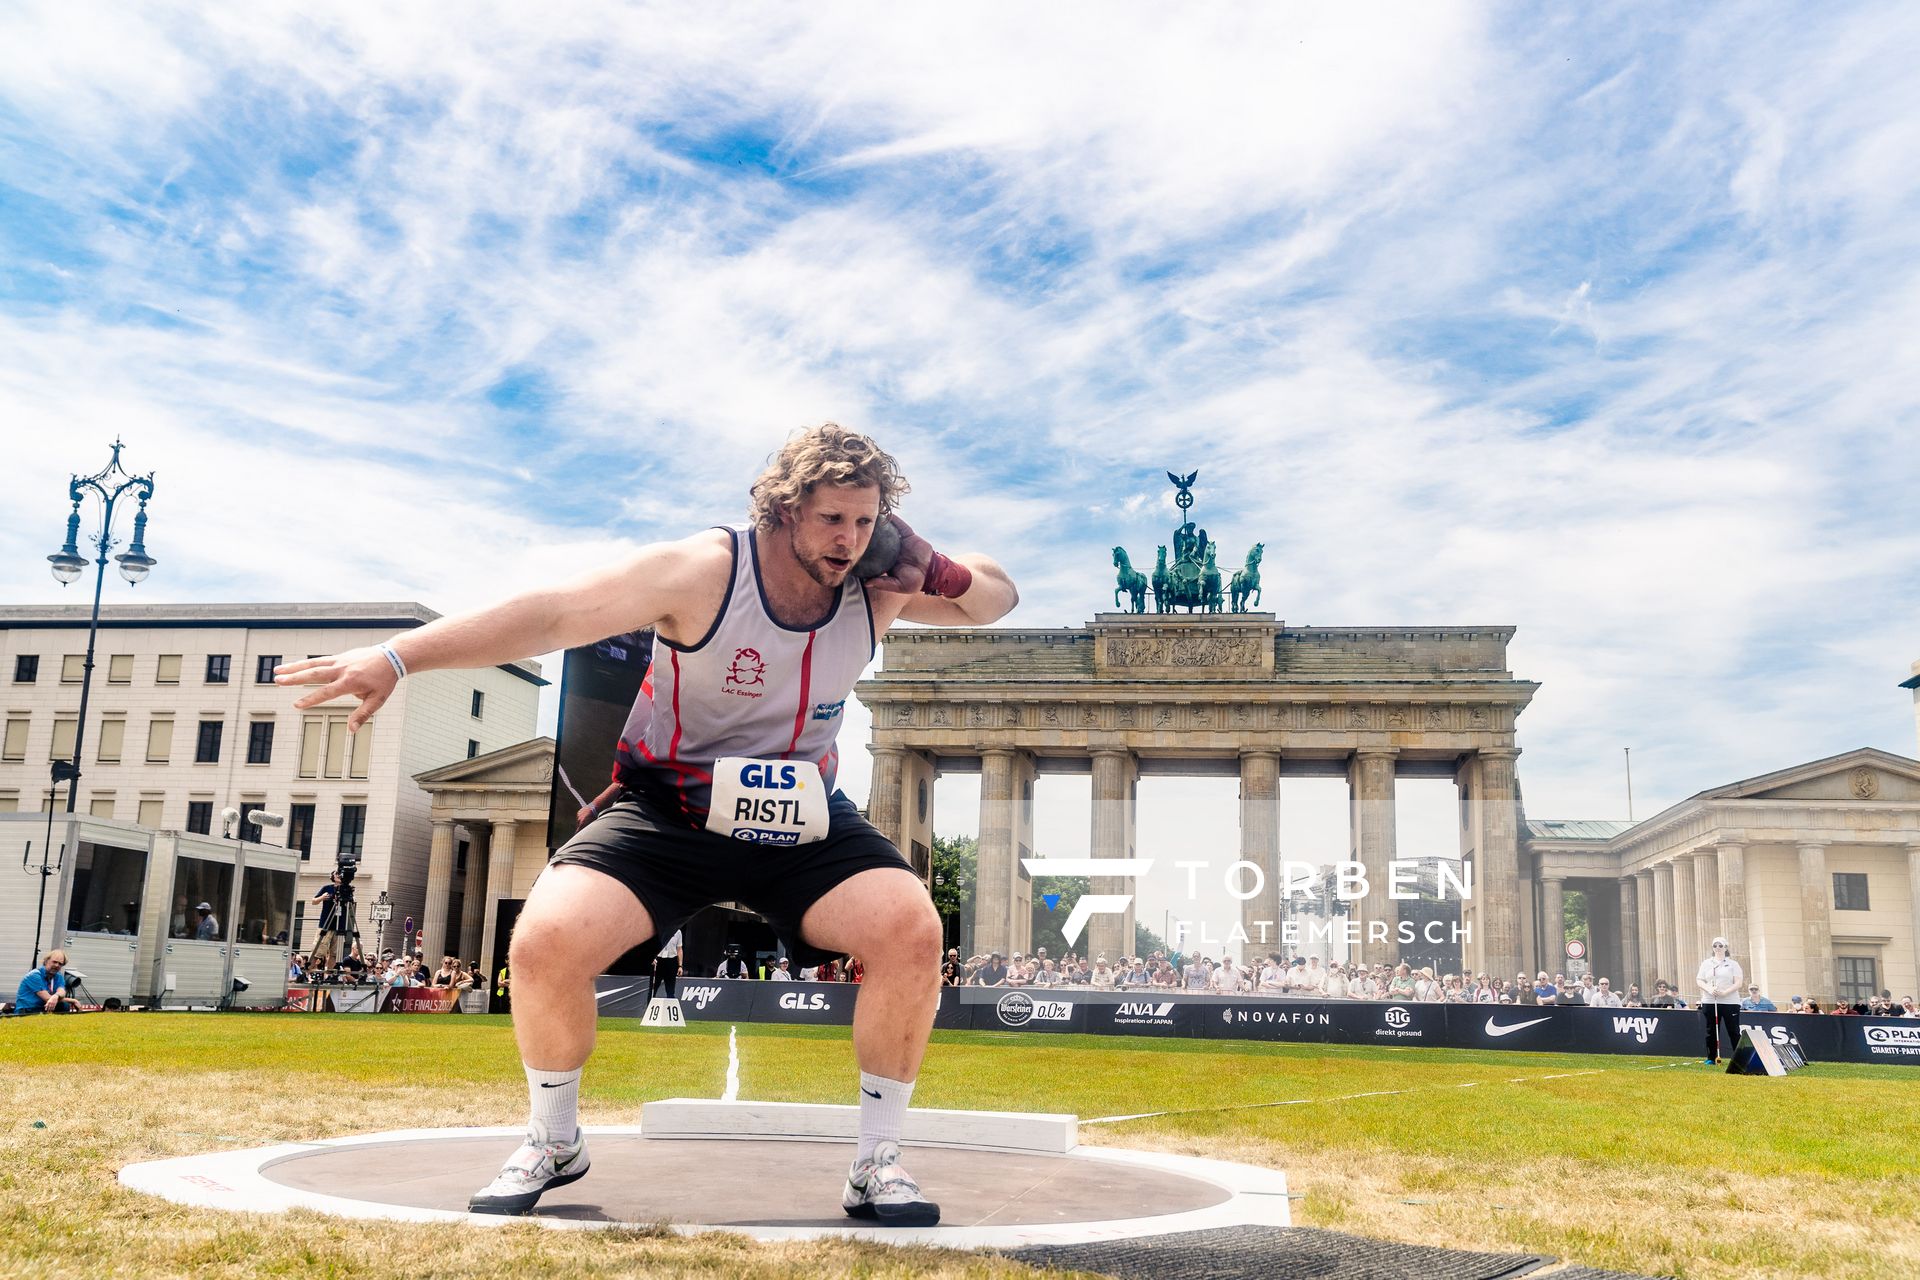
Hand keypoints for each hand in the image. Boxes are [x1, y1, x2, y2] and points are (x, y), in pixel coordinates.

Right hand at [274, 647, 398, 731]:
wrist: (391, 657)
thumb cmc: (384, 680)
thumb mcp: (378, 699)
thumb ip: (363, 714)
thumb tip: (351, 730)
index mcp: (351, 682)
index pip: (327, 692)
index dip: (311, 699)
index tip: (296, 705)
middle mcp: (342, 669)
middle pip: (315, 673)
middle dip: (295, 678)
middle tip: (277, 681)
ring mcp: (339, 661)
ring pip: (313, 663)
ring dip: (294, 667)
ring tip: (276, 671)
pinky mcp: (339, 656)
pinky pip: (319, 660)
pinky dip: (305, 663)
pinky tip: (293, 667)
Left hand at [862, 516, 929, 594]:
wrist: (932, 572)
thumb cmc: (914, 581)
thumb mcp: (898, 586)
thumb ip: (884, 583)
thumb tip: (867, 583)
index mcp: (884, 560)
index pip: (871, 552)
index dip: (862, 547)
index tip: (852, 543)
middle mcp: (889, 549)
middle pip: (877, 538)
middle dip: (868, 531)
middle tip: (855, 525)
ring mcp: (898, 541)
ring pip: (887, 529)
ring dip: (879, 522)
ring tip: (869, 514)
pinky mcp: (908, 534)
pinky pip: (900, 525)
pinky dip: (894, 519)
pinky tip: (885, 513)